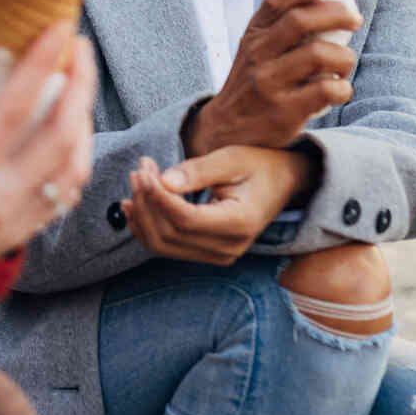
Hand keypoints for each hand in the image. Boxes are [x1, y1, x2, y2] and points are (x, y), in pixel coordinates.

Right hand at [0, 22, 98, 258]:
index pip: (15, 109)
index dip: (41, 64)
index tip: (59, 28)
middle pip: (61, 135)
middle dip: (81, 85)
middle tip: (80, 49)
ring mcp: (16, 224)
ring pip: (75, 167)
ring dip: (85, 121)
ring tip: (77, 87)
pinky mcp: (24, 237)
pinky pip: (67, 194)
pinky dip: (77, 157)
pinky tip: (69, 132)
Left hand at [119, 146, 315, 265]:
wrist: (281, 183)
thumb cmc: (258, 166)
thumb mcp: (232, 159)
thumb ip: (197, 171)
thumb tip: (162, 181)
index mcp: (240, 223)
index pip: (186, 219)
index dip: (158, 196)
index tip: (144, 170)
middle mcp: (229, 247)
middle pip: (170, 235)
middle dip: (147, 202)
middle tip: (139, 170)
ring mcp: (218, 255)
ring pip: (163, 245)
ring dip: (143, 215)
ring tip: (136, 182)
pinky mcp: (207, 253)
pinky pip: (167, 248)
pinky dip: (146, 228)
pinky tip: (134, 206)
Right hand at [187, 0, 358, 155]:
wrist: (225, 132)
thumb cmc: (251, 87)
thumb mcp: (253, 52)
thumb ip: (278, 29)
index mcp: (252, 37)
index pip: (276, 1)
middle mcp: (257, 56)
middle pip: (300, 21)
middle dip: (336, 14)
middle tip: (354, 20)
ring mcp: (269, 84)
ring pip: (317, 54)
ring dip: (343, 56)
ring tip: (345, 64)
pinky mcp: (283, 112)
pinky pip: (325, 90)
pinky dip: (342, 87)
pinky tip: (340, 90)